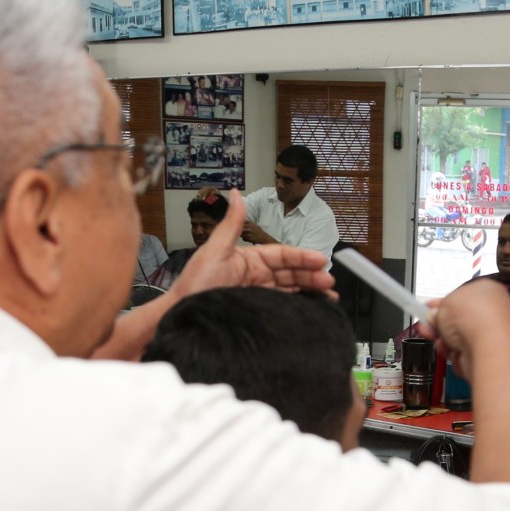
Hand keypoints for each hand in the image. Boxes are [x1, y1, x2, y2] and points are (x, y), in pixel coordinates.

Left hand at [171, 190, 332, 297]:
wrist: (181, 316)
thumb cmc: (194, 286)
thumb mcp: (214, 251)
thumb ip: (230, 224)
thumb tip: (236, 194)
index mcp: (247, 260)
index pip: (281, 255)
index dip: (302, 257)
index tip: (320, 259)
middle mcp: (253, 275)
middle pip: (289, 273)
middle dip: (311, 275)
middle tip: (329, 281)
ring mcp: (255, 294)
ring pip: (289, 289)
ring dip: (309, 290)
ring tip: (328, 296)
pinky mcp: (255, 311)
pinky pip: (281, 306)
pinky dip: (297, 305)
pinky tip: (310, 308)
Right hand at [420, 277, 509, 378]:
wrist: (489, 347)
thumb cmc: (478, 319)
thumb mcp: (446, 302)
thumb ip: (438, 307)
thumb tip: (434, 314)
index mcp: (488, 291)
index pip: (461, 296)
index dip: (442, 301)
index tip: (428, 306)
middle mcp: (492, 313)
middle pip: (457, 319)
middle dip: (439, 323)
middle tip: (427, 323)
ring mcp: (489, 336)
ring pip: (457, 338)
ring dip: (443, 338)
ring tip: (438, 337)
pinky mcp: (484, 356)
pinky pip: (460, 353)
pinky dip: (452, 353)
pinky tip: (450, 349)